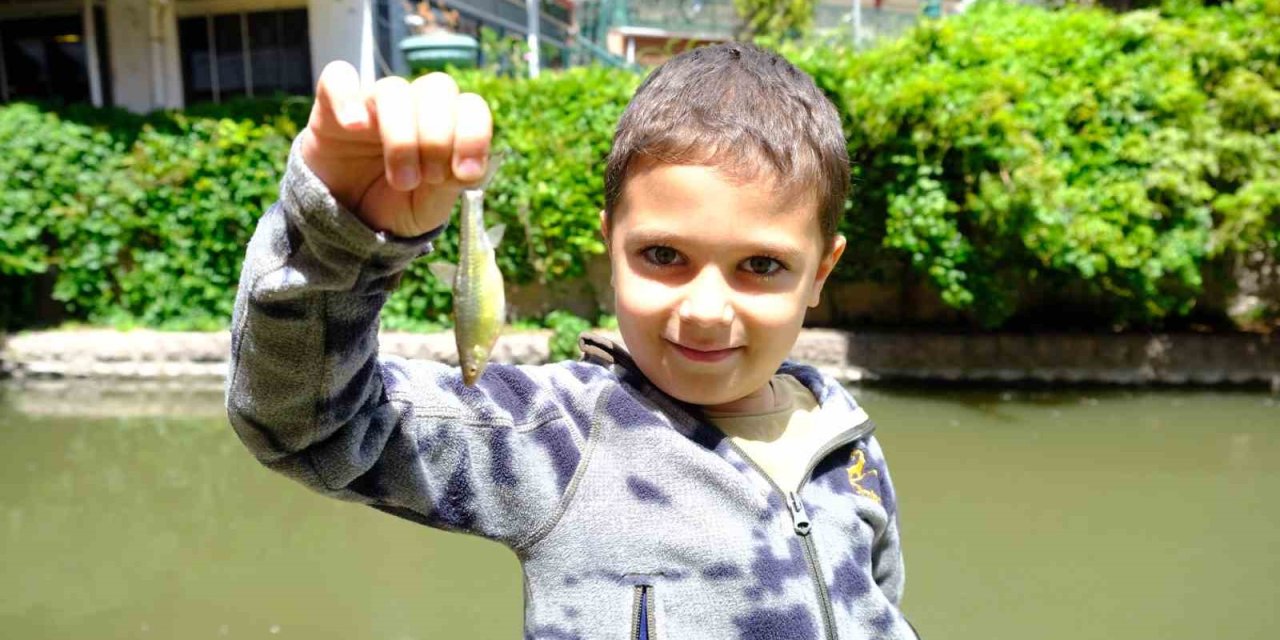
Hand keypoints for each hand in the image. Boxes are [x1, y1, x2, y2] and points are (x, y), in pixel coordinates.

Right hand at [298, 61, 492, 237]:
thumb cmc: (400, 204)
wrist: (350, 221)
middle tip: (429, 178)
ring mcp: (374, 103)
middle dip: (438, 137)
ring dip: (401, 136)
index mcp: (448, 124)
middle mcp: (414, 105)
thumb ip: (452, 183)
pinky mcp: (332, 107)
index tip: (465, 174)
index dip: (474, 136)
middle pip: (437, 88)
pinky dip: (347, 97)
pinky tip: (354, 126)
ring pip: (393, 90)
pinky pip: (337, 78)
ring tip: (400, 180)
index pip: (471, 107)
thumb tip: (468, 169)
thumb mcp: (431, 205)